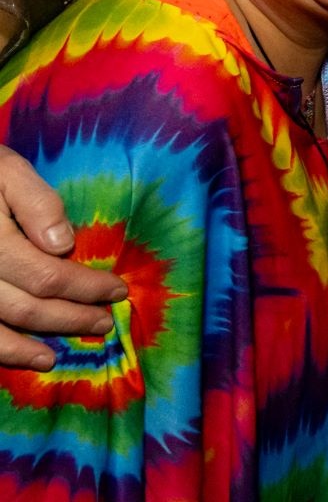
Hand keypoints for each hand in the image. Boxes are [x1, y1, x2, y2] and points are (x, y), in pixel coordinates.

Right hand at [0, 147, 125, 368]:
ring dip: (37, 342)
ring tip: (69, 350)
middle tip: (105, 322)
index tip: (117, 290)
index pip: (46, 275)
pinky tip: (32, 356)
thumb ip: (36, 202)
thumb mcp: (6, 170)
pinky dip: (5, 350)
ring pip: (0, 327)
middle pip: (27, 306)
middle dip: (72, 317)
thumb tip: (63, 244)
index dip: (85, 287)